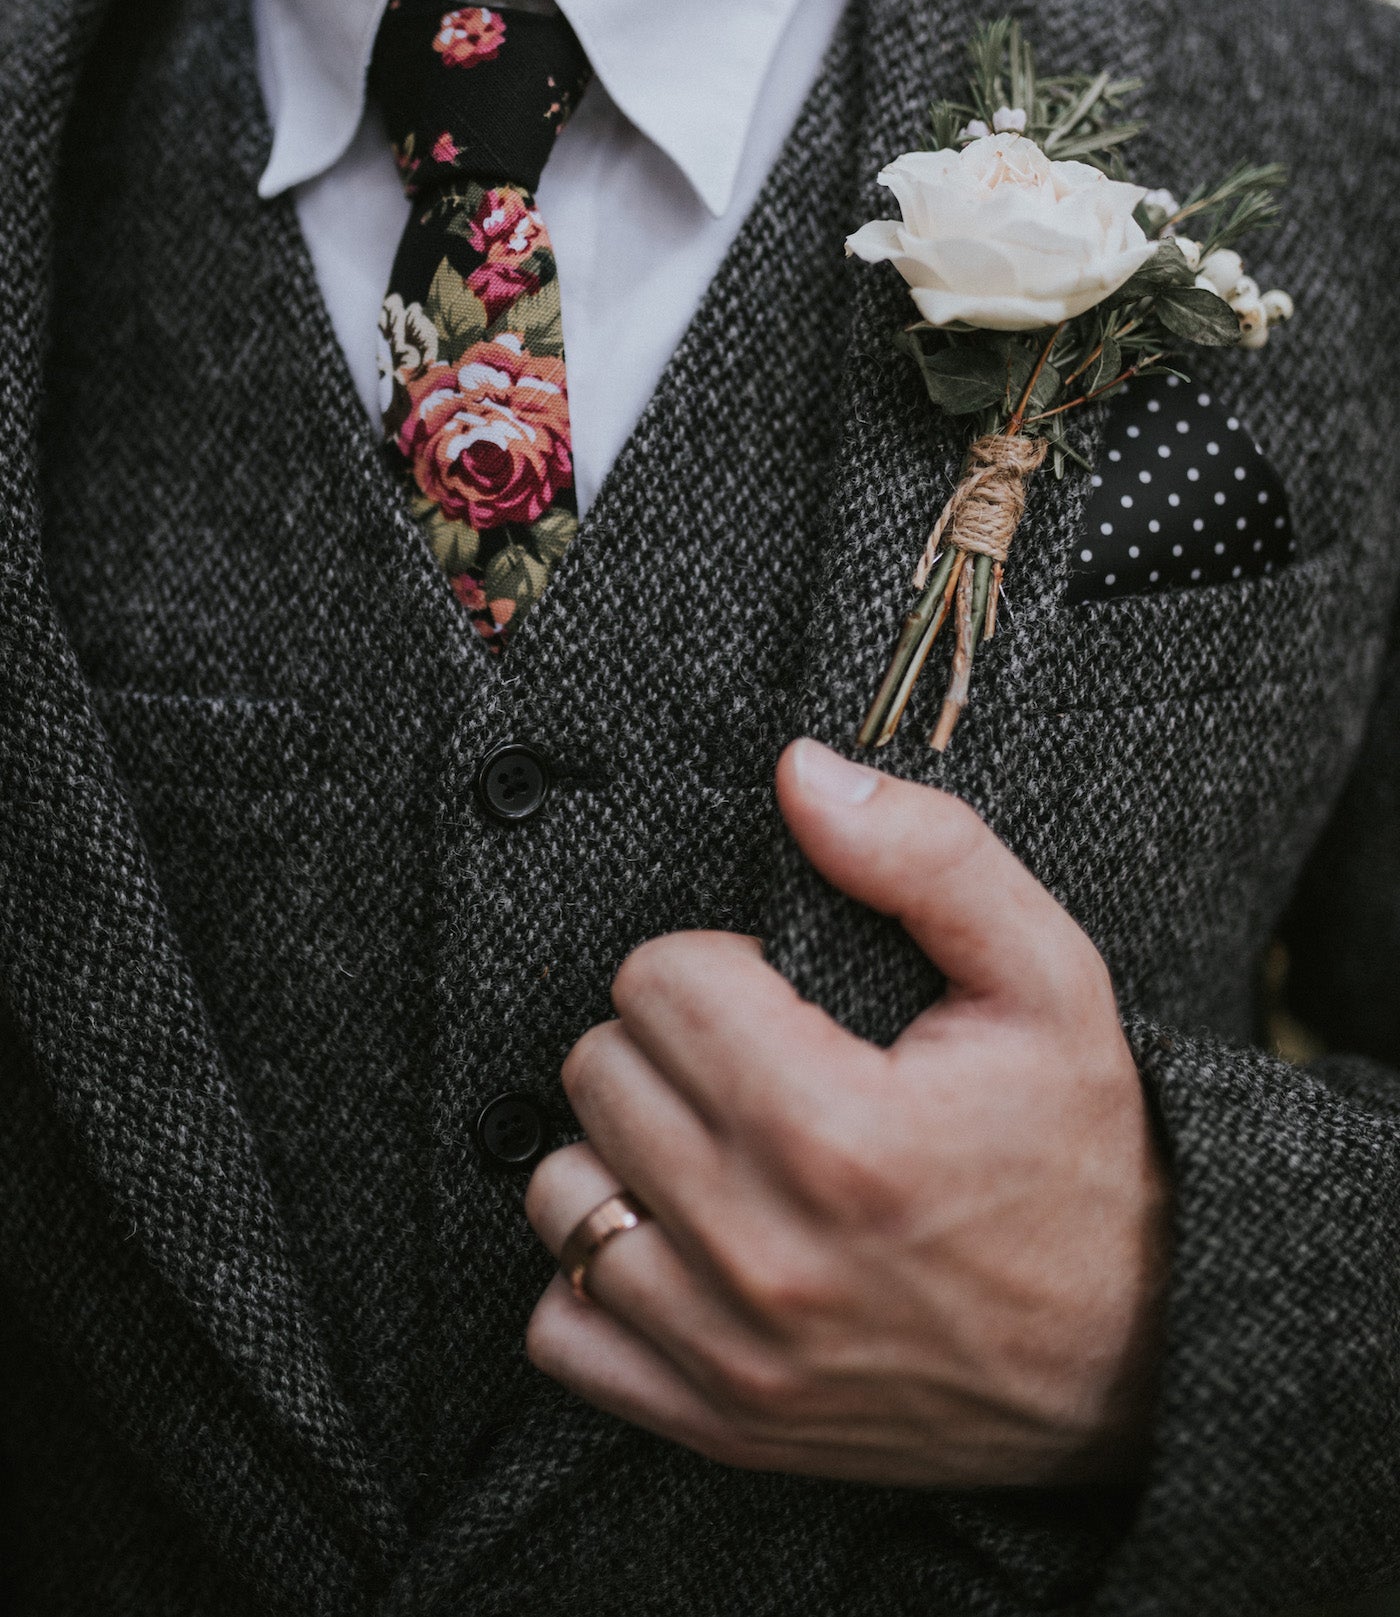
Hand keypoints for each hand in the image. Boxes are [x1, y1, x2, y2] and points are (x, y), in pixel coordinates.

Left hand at [524, 738, 1169, 1487]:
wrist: (1138, 1352)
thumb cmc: (1083, 1151)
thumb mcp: (1047, 976)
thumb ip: (926, 854)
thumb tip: (799, 771)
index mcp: (838, 1131)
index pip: (658, 979)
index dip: (719, 963)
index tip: (782, 996)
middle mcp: (768, 1253)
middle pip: (599, 1071)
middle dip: (670, 1041)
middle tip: (757, 1060)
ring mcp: (733, 1353)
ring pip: (563, 1192)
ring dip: (625, 1150)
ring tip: (719, 1142)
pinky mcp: (715, 1422)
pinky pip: (562, 1325)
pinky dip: (599, 1274)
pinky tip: (682, 1235)